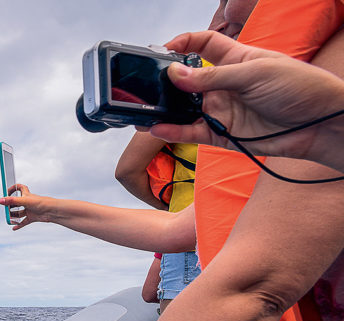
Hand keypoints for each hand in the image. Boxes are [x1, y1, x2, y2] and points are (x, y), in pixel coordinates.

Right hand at [0, 184, 51, 229]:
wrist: (52, 211)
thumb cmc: (42, 203)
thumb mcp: (24, 201)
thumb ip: (12, 201)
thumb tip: (0, 200)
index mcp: (27, 195)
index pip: (19, 188)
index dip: (13, 188)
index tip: (7, 192)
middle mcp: (28, 202)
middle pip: (16, 203)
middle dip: (10, 206)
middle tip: (6, 209)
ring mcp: (30, 210)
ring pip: (19, 213)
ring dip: (13, 216)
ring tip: (9, 219)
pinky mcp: (32, 217)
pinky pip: (24, 222)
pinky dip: (19, 225)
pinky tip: (14, 227)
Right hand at [148, 31, 343, 166]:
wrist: (320, 124)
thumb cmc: (298, 87)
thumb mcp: (255, 73)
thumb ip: (213, 77)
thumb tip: (174, 76)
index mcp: (236, 59)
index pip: (204, 45)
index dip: (184, 43)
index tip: (164, 49)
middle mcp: (225, 85)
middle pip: (187, 81)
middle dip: (166, 83)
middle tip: (145, 85)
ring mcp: (222, 110)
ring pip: (184, 110)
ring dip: (164, 111)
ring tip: (143, 112)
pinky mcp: (222, 134)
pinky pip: (191, 133)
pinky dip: (173, 132)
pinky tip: (158, 129)